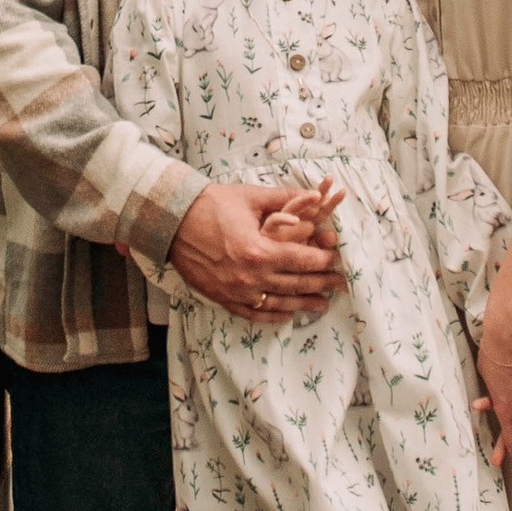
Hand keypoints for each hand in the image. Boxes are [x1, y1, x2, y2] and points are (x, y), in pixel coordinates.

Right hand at [171, 183, 347, 322]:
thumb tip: (316, 195)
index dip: (325, 261)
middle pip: (297, 285)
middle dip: (322, 284)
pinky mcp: (222, 298)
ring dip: (303, 305)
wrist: (171, 221)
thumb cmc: (211, 204)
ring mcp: (236, 291)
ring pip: (279, 303)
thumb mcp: (250, 197)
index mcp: (260, 250)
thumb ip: (286, 198)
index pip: (304, 260)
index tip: (338, 259)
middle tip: (340, 283)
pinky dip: (272, 315)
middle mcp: (251, 276)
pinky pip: (253, 313)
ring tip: (322, 304)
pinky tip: (287, 315)